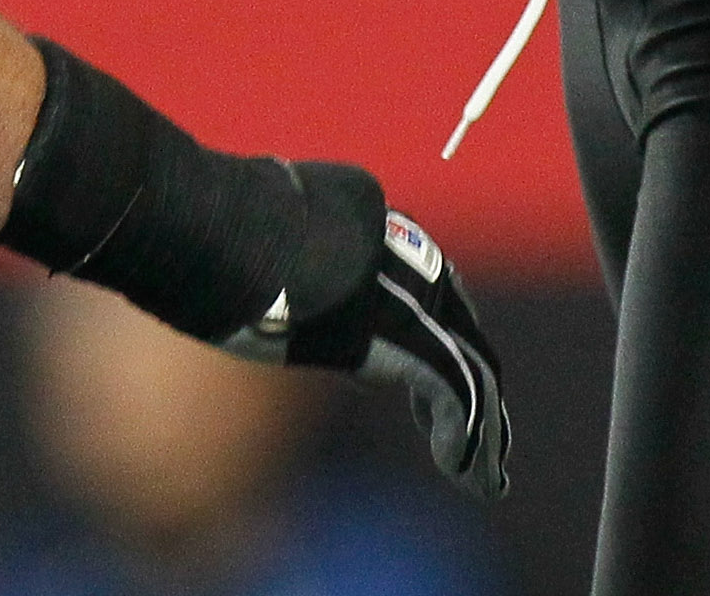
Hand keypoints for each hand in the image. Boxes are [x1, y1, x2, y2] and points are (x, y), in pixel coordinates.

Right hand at [222, 163, 512, 499]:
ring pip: (473, 367)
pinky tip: (463, 472)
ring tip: (486, 476)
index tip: (415, 385)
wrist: (234, 232)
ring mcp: (417, 298)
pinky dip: (467, 440)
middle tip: (484, 434)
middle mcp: (407, 259)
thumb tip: (256, 308)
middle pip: (461, 327)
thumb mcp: (262, 255)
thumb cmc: (223, 240)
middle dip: (474, 382)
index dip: (433, 338)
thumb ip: (283, 281)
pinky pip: (460, 395)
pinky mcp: (416, 340)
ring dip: (484, 429)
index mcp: (374, 232)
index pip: (422, 289)